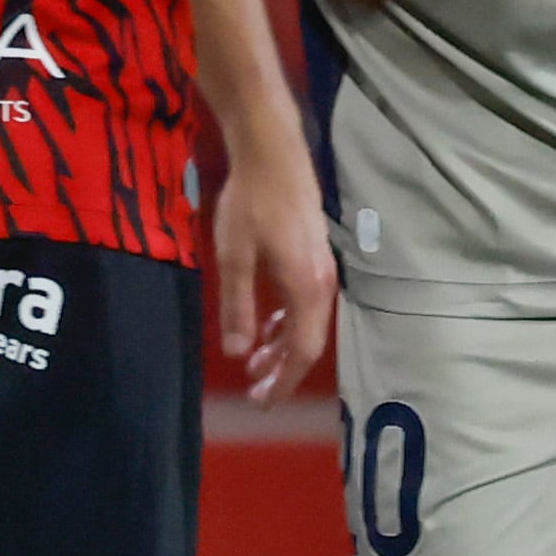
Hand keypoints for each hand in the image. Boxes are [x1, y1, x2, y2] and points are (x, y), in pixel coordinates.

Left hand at [208, 137, 338, 406]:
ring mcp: (320, 269)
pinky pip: (303, 303)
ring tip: (255, 364)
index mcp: (306, 289)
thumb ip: (237, 307)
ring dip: (281, 346)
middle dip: (282, 371)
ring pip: (305, 322)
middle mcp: (321, 284)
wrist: (273, 152)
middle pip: (307, 342)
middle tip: (256, 393)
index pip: (301, 351)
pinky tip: (265, 326)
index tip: (262, 403)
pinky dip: (285, 321)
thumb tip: (238, 354)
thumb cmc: (251, 202)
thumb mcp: (233, 256)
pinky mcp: (313, 256)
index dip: (283, 382)